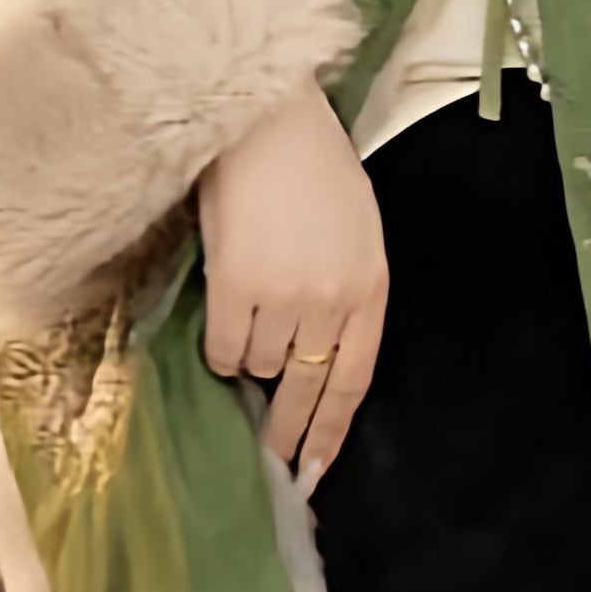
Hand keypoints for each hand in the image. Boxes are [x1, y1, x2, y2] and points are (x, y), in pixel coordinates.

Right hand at [197, 74, 388, 497]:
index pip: (355, 380)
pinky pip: (222, 348)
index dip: (332, 432)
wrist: (267, 120)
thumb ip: (345, 291)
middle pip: (307, 390)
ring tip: (248, 309)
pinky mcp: (235, 287)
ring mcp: (284, 297)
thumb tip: (313, 352)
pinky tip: (224, 309)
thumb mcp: (356, 231)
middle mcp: (333, 300)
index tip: (314, 471)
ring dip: (249, 354)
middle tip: (272, 462)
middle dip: (287, 432)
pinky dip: (220, 342)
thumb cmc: (312, 166)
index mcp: (370, 286)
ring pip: (259, 365)